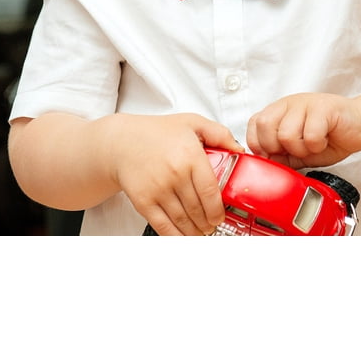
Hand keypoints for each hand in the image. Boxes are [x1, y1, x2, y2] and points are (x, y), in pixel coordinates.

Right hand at [110, 113, 243, 235]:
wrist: (122, 142)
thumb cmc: (157, 132)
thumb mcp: (192, 123)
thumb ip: (219, 133)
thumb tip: (238, 150)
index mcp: (190, 155)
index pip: (210, 191)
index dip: (218, 209)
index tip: (221, 215)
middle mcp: (175, 174)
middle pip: (198, 209)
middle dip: (208, 222)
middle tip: (212, 225)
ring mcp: (158, 189)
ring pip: (182, 220)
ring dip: (195, 231)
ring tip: (201, 232)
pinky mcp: (143, 201)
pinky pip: (163, 225)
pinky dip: (175, 236)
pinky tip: (183, 237)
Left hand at [246, 93, 360, 168]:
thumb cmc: (331, 137)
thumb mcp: (300, 151)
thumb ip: (281, 156)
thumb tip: (265, 164)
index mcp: (280, 111)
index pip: (254, 124)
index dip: (259, 144)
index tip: (275, 155)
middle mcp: (290, 104)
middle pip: (265, 126)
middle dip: (277, 147)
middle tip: (296, 150)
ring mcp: (306, 103)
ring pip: (286, 133)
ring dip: (301, 148)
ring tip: (313, 145)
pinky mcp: (324, 108)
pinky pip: (310, 135)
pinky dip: (317, 145)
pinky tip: (324, 140)